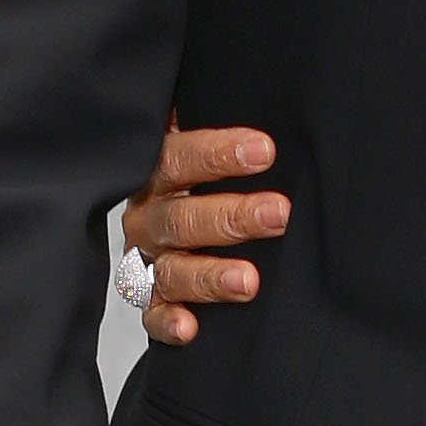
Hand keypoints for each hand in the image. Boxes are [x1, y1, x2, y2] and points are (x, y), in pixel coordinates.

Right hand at [123, 116, 288, 345]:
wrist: (171, 216)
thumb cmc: (201, 176)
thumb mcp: (205, 144)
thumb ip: (224, 125)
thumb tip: (273, 98)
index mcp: (157, 171)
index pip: (178, 156)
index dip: (218, 153)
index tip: (264, 150)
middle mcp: (147, 215)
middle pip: (180, 218)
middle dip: (232, 217)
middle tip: (279, 214)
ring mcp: (146, 259)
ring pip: (170, 269)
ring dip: (209, 275)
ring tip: (249, 281)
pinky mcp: (150, 298)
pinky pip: (152, 314)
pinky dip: (168, 322)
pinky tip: (190, 328)